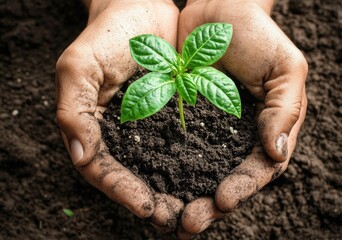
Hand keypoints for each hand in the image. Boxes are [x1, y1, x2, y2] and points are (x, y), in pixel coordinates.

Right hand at [56, 0, 182, 230]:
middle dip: (152, 200)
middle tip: (176, 220)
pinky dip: (193, 164)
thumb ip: (73, 109)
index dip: (121, 191)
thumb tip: (79, 156)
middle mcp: (120, 133)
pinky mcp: (172, 115)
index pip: (101, 169)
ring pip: (159, 166)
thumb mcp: (79, 65)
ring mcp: (147, 125)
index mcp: (93, 127)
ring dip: (175, 190)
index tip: (147, 207)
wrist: (142, 8)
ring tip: (195, 210)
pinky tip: (209, 178)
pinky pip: (182, 144)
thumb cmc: (106, 34)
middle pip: (132, 176)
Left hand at [176, 0, 307, 237]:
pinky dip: (162, 168)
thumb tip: (277, 155)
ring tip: (167, 218)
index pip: (257, 169)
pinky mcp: (180, 118)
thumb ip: (284, 110)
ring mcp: (206, 131)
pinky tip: (150, 184)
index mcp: (265, 131)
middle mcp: (234, 137)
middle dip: (207, 205)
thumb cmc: (258, 35)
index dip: (242, 188)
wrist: (219, 11)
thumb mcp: (284, 68)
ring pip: (194, 171)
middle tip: (188, 224)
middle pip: (223, 179)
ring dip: (182, 196)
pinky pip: (170, 147)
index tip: (222, 200)